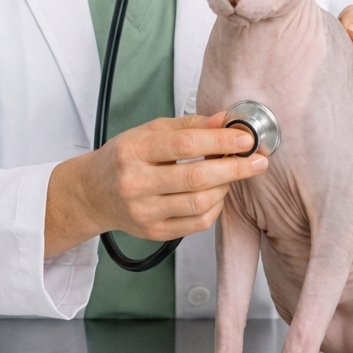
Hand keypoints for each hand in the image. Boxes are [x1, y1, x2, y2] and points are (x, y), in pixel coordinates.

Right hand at [45, 113, 268, 257]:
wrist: (94, 192)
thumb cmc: (125, 156)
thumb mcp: (149, 131)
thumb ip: (189, 125)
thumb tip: (226, 119)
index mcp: (134, 150)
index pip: (184, 144)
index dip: (220, 140)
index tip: (246, 137)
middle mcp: (136, 183)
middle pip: (196, 178)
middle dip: (234, 168)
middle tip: (258, 160)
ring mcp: (144, 212)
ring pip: (199, 203)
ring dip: (226, 188)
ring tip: (233, 174)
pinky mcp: (153, 233)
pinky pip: (196, 224)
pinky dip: (215, 208)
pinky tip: (217, 194)